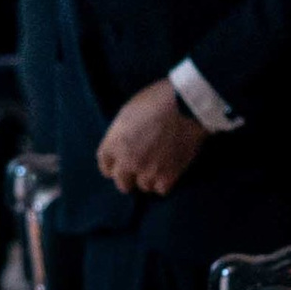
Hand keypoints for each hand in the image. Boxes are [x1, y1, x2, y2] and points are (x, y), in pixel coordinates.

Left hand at [96, 76, 206, 198]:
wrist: (185, 106)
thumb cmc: (157, 99)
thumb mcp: (129, 111)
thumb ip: (122, 132)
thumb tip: (125, 140)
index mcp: (114, 143)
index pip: (105, 165)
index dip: (111, 168)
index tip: (117, 168)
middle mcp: (127, 161)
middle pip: (121, 183)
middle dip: (128, 179)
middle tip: (138, 172)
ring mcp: (147, 171)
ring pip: (143, 187)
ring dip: (149, 179)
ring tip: (158, 169)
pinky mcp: (168, 177)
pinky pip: (161, 189)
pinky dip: (165, 183)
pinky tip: (170, 172)